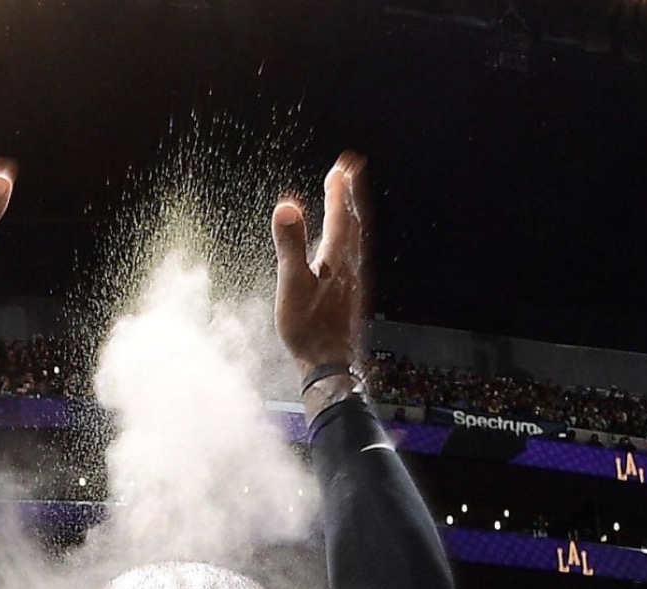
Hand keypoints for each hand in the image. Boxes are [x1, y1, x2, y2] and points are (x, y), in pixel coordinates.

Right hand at [271, 151, 368, 376]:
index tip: (340, 167)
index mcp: (336, 259)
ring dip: (354, 214)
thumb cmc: (308, 329)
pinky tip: (348, 245)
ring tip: (350, 199)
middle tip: (351, 169)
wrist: (329, 363)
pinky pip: (357, 255)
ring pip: (359, 238)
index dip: (339, 190)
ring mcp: (355, 280)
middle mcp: (351, 266)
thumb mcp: (292, 285)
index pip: (340, 216)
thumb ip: (290, 245)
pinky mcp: (354, 294)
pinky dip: (353, 238)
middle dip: (352, 194)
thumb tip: (287, 207)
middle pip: (355, 222)